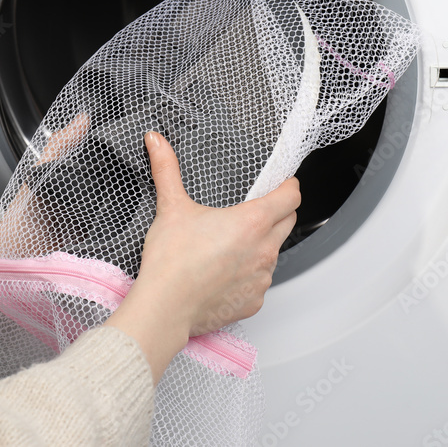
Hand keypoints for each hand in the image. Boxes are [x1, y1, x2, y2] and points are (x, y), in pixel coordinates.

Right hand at [106, 131, 298, 384]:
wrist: (165, 306)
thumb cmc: (171, 260)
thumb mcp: (171, 207)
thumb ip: (167, 169)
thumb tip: (156, 141)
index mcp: (252, 222)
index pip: (291, 198)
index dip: (289, 187)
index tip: (284, 184)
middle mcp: (264, 250)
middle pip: (288, 223)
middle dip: (278, 213)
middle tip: (253, 211)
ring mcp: (262, 278)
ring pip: (273, 253)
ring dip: (261, 245)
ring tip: (231, 245)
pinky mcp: (254, 301)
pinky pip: (260, 281)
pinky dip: (249, 275)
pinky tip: (225, 273)